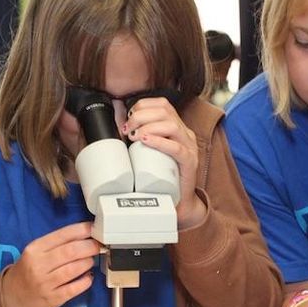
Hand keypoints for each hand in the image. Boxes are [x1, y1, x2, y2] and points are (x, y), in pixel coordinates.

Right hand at [2, 222, 100, 306]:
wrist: (11, 297)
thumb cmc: (27, 271)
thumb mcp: (35, 252)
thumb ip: (56, 244)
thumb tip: (84, 235)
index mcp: (35, 249)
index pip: (62, 235)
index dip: (81, 230)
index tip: (93, 229)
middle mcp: (39, 265)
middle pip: (70, 251)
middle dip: (89, 246)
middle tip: (97, 246)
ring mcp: (45, 283)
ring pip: (74, 269)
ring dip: (88, 262)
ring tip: (90, 260)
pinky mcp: (53, 299)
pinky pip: (74, 288)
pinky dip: (86, 281)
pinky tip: (88, 277)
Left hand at [122, 97, 205, 228]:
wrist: (178, 202)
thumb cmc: (162, 177)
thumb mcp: (151, 152)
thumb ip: (140, 139)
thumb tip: (118, 128)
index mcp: (178, 127)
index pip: (163, 104)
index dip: (143, 106)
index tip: (128, 118)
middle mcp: (185, 134)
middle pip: (165, 111)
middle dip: (141, 116)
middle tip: (128, 130)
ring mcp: (190, 147)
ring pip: (171, 126)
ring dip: (148, 127)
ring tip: (135, 137)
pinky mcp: (190, 162)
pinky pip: (176, 147)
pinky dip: (159, 141)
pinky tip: (146, 141)